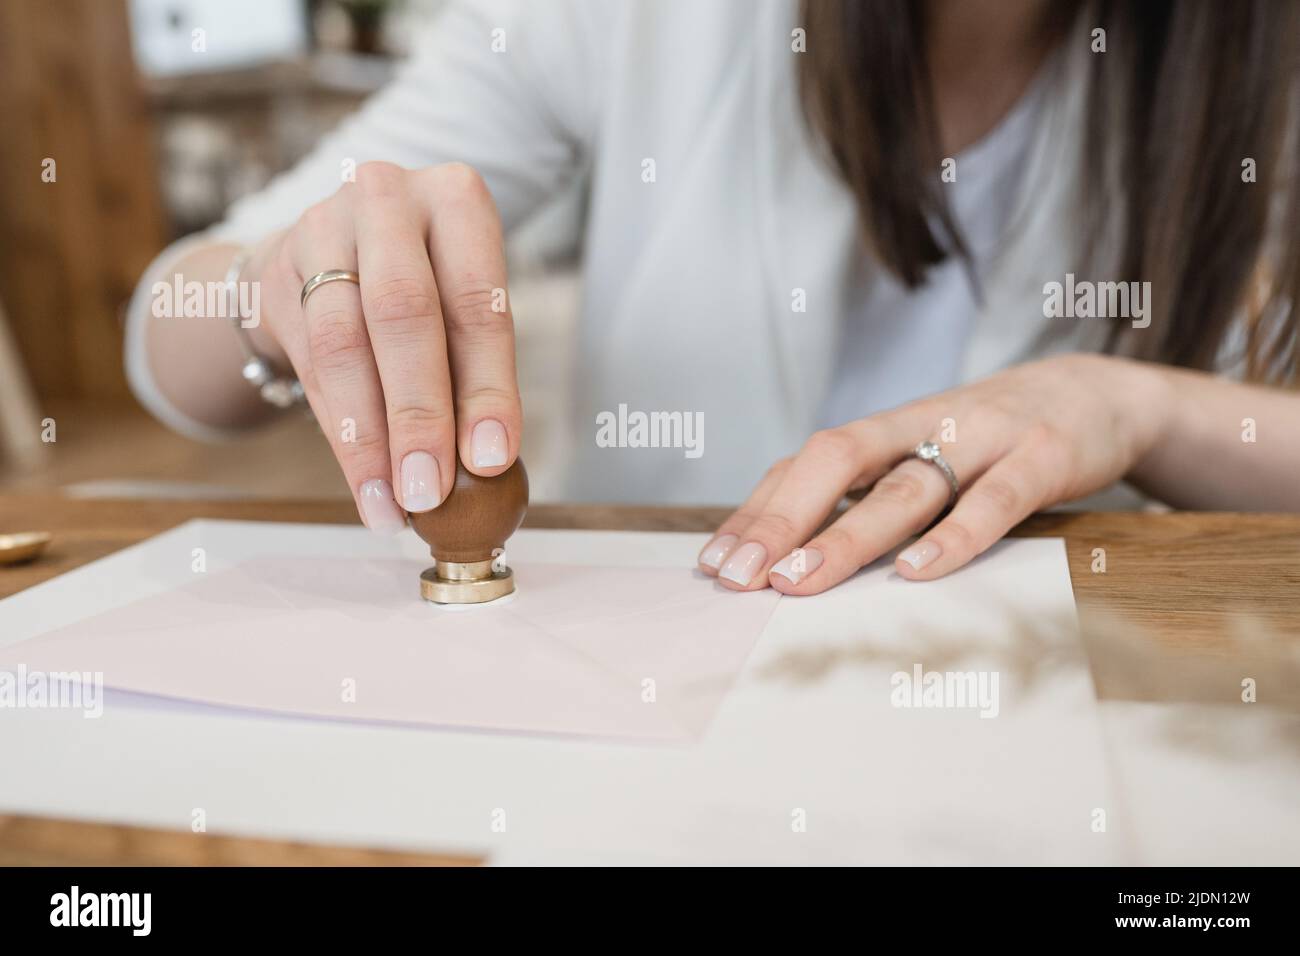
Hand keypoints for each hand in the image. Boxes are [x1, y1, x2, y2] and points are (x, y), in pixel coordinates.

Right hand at [243, 162, 520, 532]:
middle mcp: (386, 199)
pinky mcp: (277, 270)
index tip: (489, 458)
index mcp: (456, 199)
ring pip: (343, 344)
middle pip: (403, 313)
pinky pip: (309, 366)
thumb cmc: (429, 284)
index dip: (486, 386)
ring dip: (368, 437)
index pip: (476, 301)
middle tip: (430, 489)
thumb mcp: (466, 307)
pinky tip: (364, 483)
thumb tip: (484, 464)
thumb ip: (476, 373)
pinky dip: (342, 433)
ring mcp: (322, 228)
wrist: (336, 249)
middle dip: (418, 414)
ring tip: (393, 503)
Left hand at [698, 354, 1174, 592]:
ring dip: (848, 536)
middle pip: (838, 463)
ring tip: (801, 579)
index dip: (757, 510)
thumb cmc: (991, 441)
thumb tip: (792, 549)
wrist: (1097, 393)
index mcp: (887, 431)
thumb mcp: (925, 455)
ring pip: (905, 487)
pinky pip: (995, 500)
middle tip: (740, 575)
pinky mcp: (1041, 458)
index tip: (714, 562)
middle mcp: (922, 427)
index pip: (805, 465)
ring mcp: (982, 439)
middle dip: (782, 519)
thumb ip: (871, 493)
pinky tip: (918, 570)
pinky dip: (955, 535)